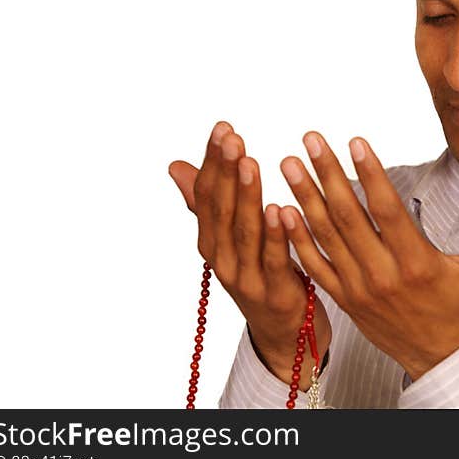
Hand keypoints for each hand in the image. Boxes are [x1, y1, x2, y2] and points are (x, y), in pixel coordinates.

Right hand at [168, 121, 331, 389]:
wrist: (283, 331)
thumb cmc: (258, 272)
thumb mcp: (230, 237)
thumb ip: (206, 202)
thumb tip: (175, 165)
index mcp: (211, 241)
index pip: (206, 195)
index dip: (213, 162)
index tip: (223, 128)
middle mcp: (222, 259)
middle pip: (221, 211)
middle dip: (226, 172)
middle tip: (233, 138)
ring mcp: (246, 278)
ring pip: (244, 232)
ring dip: (247, 196)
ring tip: (250, 163)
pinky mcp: (274, 292)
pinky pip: (274, 260)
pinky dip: (276, 234)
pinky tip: (281, 208)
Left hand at [277, 131, 458, 380]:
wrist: (440, 358)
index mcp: (418, 264)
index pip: (388, 211)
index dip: (369, 174)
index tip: (355, 141)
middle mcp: (383, 275)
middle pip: (349, 217)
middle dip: (327, 174)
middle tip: (310, 139)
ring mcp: (359, 289)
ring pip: (326, 237)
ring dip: (305, 198)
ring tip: (289, 164)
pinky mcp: (345, 300)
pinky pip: (314, 267)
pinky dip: (297, 239)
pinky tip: (283, 210)